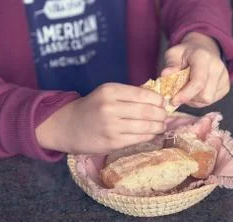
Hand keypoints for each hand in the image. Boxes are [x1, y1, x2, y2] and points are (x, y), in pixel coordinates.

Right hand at [35, 83, 167, 154]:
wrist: (68, 126)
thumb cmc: (92, 107)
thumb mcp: (107, 93)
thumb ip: (129, 94)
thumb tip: (159, 99)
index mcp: (110, 91)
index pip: (144, 94)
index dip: (158, 100)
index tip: (163, 103)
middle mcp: (110, 107)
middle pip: (148, 111)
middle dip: (162, 114)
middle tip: (165, 116)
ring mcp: (111, 126)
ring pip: (146, 126)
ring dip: (159, 126)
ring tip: (161, 125)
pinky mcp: (113, 142)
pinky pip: (139, 138)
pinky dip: (149, 136)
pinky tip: (152, 133)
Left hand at [161, 32, 229, 107]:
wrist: (203, 49)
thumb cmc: (186, 53)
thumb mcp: (173, 54)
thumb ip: (170, 64)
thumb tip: (165, 75)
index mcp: (203, 57)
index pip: (198, 82)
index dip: (185, 95)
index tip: (173, 100)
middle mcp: (218, 67)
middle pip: (205, 95)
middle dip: (189, 98)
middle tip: (179, 92)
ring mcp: (224, 77)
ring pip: (208, 100)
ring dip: (194, 100)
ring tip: (187, 90)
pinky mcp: (226, 86)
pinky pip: (212, 101)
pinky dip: (200, 100)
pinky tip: (195, 91)